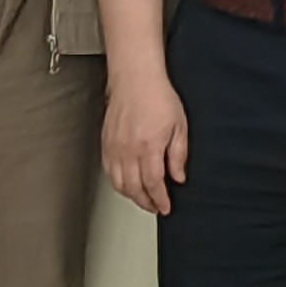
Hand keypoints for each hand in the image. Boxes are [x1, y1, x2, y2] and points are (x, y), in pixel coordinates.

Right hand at [103, 64, 187, 215]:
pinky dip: (118, 183)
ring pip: (119, 183)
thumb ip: (178, 155)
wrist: (135, 79)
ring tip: (143, 199)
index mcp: (149, 146)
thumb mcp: (180, 126)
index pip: (153, 183)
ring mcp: (114, 147)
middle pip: (134, 188)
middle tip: (155, 207)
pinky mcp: (105, 143)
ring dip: (131, 196)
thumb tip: (178, 177)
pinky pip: (109, 171)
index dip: (159, 199)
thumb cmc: (158, 97)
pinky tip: (127, 184)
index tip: (165, 207)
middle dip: (146, 202)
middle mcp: (128, 150)